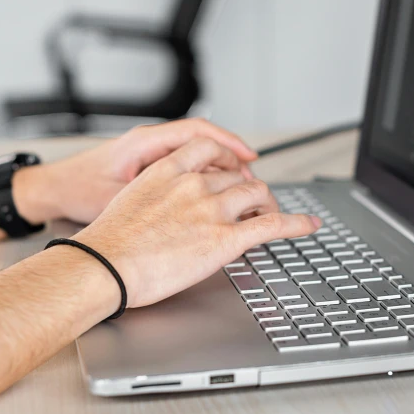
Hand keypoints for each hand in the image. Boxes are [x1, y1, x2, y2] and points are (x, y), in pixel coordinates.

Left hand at [13, 119, 257, 225]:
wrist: (54, 190)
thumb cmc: (78, 190)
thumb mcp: (117, 198)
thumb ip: (155, 198)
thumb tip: (194, 206)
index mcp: (146, 143)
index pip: (198, 132)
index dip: (229, 144)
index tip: (250, 159)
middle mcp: (151, 143)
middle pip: (204, 142)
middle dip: (232, 159)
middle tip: (253, 183)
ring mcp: (151, 154)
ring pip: (197, 155)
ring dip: (220, 170)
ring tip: (241, 192)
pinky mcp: (149, 167)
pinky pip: (186, 167)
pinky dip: (205, 178)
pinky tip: (216, 196)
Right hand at [73, 137, 320, 308]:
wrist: (105, 265)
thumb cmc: (109, 243)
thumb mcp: (129, 202)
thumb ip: (157, 196)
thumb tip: (168, 210)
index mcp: (168, 171)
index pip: (209, 147)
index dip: (226, 157)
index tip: (233, 166)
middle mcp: (194, 184)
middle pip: (237, 175)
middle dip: (247, 188)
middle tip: (252, 203)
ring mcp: (212, 210)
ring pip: (257, 194)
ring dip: (268, 204)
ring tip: (272, 215)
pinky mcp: (225, 239)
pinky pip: (272, 224)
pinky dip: (297, 223)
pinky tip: (309, 225)